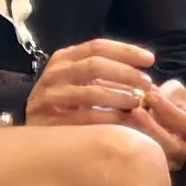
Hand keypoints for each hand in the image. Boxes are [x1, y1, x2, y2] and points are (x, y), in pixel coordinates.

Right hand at [24, 37, 159, 123]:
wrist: (35, 139)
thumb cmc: (68, 106)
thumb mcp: (83, 83)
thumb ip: (108, 76)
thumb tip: (145, 78)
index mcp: (64, 58)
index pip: (98, 47)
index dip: (126, 51)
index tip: (150, 59)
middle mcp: (55, 73)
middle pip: (95, 65)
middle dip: (126, 73)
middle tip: (147, 84)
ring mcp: (50, 97)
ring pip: (91, 92)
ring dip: (119, 97)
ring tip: (138, 103)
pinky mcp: (49, 121)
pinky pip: (84, 118)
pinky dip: (108, 119)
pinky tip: (124, 122)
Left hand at [131, 77, 185, 173]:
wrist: (170, 118)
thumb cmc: (174, 102)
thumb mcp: (175, 92)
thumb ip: (166, 92)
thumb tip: (146, 90)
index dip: (168, 110)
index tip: (150, 95)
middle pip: (173, 145)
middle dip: (151, 127)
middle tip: (133, 110)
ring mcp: (178, 163)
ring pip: (158, 157)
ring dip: (140, 138)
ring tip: (124, 120)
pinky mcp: (160, 169)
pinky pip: (146, 163)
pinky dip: (133, 147)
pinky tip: (119, 132)